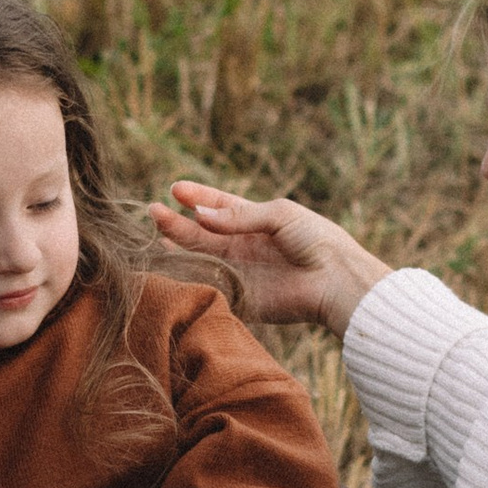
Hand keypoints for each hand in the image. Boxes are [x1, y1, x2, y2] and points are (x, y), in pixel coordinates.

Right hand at [151, 183, 390, 334]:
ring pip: (200, 258)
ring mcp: (239, 271)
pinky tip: (170, 267)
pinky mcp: (240, 297)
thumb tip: (199, 215)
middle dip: (177, 223)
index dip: (197, 197)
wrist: (335, 280)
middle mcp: (243, 246)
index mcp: (256, 221)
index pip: (219, 207)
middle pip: (202, 233)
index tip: (174, 189)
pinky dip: (189, 278)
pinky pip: (209, 286)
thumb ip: (239, 217)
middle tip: (152, 211)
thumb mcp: (279, 215)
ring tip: (154, 234)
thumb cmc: (316, 240)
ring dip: (177, 247)